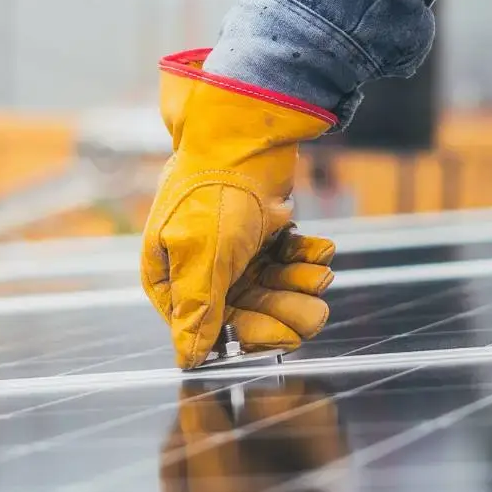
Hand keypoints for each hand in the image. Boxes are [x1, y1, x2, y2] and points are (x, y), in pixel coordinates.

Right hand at [141, 50, 338, 367]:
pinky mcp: (258, 230)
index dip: (248, 334)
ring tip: (320, 274)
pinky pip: (285, 258)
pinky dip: (305, 256)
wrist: (242, 132)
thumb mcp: (199, 256)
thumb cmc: (211, 191)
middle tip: (315, 313)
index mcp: (170, 277)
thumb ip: (196, 311)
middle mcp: (196, 267)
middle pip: (246, 310)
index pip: (208, 327)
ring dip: (298, 284)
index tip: (282, 336)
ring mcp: (229, 248)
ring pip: (270, 286)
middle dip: (283, 310)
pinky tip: (321, 250)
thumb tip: (187, 359)